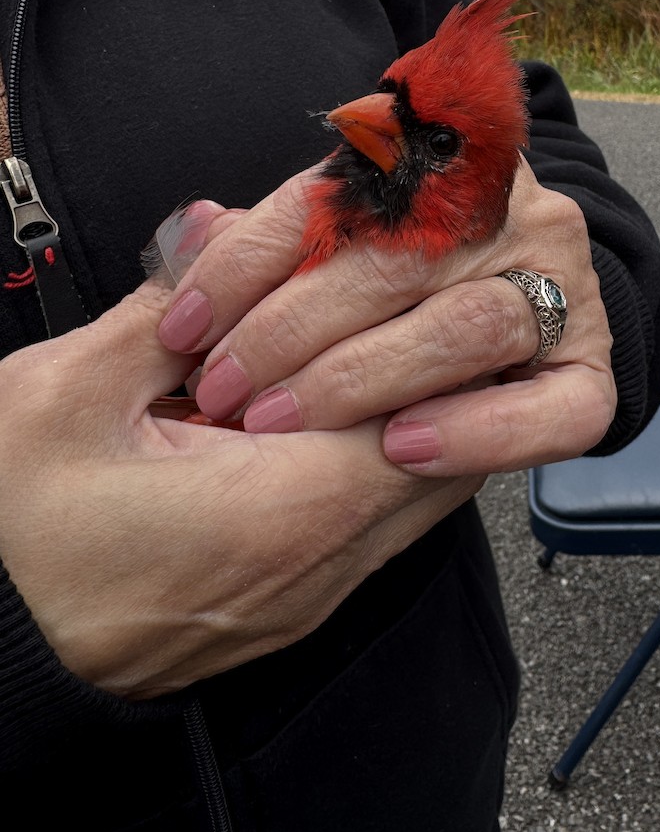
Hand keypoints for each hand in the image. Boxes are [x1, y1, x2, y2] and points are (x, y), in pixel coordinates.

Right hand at [0, 276, 479, 698]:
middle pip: (444, 459)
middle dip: (432, 379)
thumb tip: (214, 224)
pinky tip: (317, 419)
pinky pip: (375, 529)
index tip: (403, 290)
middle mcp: (322, 562)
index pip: (427, 416)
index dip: (422, 343)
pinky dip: (371, 467)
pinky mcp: (296, 607)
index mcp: (284, 507)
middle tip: (393, 311)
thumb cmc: (14, 531)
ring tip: (357, 354)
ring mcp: (315, 595)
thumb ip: (159, 305)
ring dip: (405, 422)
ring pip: (419, 497)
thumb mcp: (64, 394)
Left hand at [158, 158, 615, 473]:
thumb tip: (194, 230)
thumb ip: (279, 239)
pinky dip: (475, 432)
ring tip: (283, 421)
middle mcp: (518, 210)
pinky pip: (550, 411)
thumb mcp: (337, 241)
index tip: (184, 326)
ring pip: (466, 326)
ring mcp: (566, 288)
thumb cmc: (401, 281)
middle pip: (401, 260)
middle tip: (226, 389)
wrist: (516, 312)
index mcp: (451, 163)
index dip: (250, 261)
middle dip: (293, 330)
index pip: (341, 196)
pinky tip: (399, 449)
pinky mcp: (592, 374)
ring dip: (363, 379)